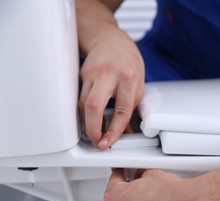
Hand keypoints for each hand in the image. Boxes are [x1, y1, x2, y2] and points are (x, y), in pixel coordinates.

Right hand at [79, 33, 143, 148]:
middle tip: (96, 141)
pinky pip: (80, 98)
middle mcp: (109, 75)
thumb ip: (133, 106)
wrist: (111, 40)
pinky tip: (89, 118)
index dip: (114, 130)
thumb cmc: (128, 61)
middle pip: (94, 106)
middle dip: (92, 129)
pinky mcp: (81, 75)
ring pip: (83, 104)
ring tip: (94, 132)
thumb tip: (126, 130)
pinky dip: (84, 112)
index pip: (122, 110)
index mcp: (128, 77)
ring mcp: (92, 74)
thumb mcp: (139, 82)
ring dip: (87, 123)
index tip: (109, 142)